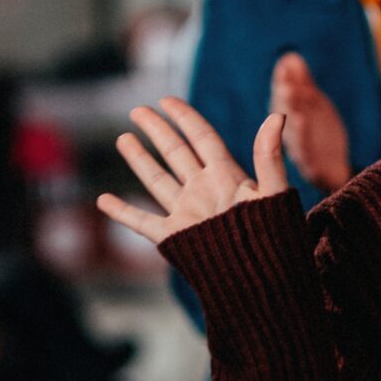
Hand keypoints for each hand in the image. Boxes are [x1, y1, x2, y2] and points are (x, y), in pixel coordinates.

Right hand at [96, 99, 288, 247]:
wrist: (260, 280)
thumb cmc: (272, 238)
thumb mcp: (272, 192)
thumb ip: (269, 156)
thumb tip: (277, 115)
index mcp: (226, 176)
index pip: (201, 138)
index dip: (185, 117)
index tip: (166, 100)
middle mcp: (203, 190)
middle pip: (175, 153)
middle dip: (156, 130)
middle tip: (137, 110)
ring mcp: (187, 213)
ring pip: (157, 179)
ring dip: (139, 159)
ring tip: (123, 138)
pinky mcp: (174, 236)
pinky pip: (141, 221)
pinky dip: (122, 211)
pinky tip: (103, 200)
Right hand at [269, 54, 351, 191]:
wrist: (332, 169)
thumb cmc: (318, 133)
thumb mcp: (313, 105)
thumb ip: (302, 82)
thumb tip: (290, 56)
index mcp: (291, 116)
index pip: (285, 97)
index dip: (283, 82)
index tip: (285, 66)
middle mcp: (292, 133)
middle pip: (287, 116)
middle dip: (286, 100)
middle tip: (286, 86)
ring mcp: (302, 151)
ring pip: (295, 138)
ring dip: (295, 124)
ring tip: (297, 112)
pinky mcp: (313, 169)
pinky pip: (309, 162)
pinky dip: (307, 150)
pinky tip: (307, 134)